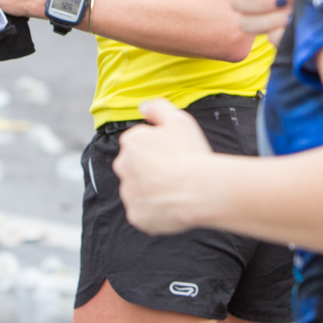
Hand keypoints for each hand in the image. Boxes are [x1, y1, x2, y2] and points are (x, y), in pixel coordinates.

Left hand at [114, 100, 214, 234]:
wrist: (199, 189)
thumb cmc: (190, 153)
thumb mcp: (179, 119)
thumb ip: (158, 108)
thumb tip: (143, 106)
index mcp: (131, 142)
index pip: (140, 143)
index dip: (160, 147)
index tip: (175, 152)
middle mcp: (122, 166)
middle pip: (136, 166)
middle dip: (151, 169)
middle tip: (176, 171)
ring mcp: (128, 193)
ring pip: (139, 190)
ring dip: (152, 190)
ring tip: (177, 189)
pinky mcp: (136, 216)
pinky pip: (144, 212)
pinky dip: (156, 211)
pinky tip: (173, 205)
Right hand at [231, 0, 292, 46]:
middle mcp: (254, 0)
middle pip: (235, 1)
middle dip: (258, 2)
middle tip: (283, 0)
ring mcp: (260, 20)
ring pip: (244, 23)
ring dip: (268, 20)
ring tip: (290, 16)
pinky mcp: (272, 36)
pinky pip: (270, 37)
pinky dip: (283, 32)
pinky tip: (294, 26)